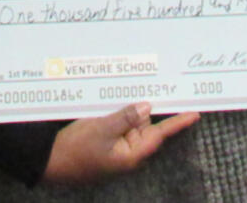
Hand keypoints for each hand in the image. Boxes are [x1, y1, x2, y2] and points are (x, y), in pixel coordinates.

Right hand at [42, 102, 199, 184]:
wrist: (51, 162)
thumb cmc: (76, 151)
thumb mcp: (101, 129)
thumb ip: (126, 117)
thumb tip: (147, 107)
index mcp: (132, 154)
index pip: (160, 134)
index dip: (178, 122)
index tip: (195, 113)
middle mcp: (129, 152)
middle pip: (145, 124)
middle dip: (145, 107)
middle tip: (151, 84)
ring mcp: (118, 147)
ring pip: (131, 121)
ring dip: (128, 108)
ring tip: (123, 91)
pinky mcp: (107, 142)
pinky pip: (119, 124)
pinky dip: (118, 113)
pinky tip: (111, 100)